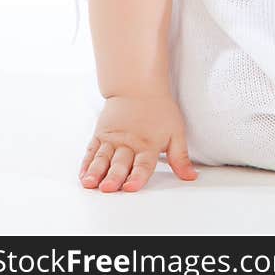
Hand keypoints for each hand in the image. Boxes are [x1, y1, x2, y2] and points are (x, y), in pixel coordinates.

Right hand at [78, 94, 197, 192]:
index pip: (143, 164)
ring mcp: (113, 139)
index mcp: (148, 145)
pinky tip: (83, 175)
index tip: (131, 187)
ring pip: (103, 158)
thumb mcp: (176, 132)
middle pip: (120, 163)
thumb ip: (180, 157)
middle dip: (114, 176)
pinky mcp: (100, 135)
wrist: (138, 87)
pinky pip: (92, 151)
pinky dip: (86, 164)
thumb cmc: (159, 110)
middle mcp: (129, 144)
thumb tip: (191, 177)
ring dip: (96, 172)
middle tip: (108, 188)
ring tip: (89, 183)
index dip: (137, 176)